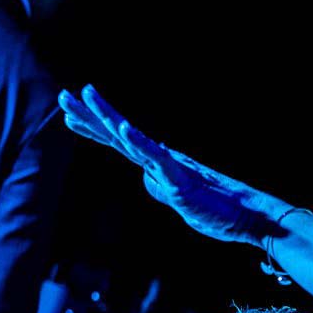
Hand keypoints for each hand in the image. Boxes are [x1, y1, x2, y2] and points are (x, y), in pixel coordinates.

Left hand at [57, 86, 290, 248]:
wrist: (249, 216)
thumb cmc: (218, 210)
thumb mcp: (178, 201)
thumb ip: (162, 187)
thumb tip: (147, 181)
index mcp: (157, 165)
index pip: (119, 143)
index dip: (94, 129)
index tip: (69, 115)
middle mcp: (160, 161)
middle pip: (117, 135)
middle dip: (90, 115)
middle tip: (64, 95)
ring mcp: (169, 168)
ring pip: (131, 139)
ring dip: (107, 117)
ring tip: (86, 96)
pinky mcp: (181, 180)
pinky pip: (156, 157)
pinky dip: (139, 141)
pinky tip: (123, 128)